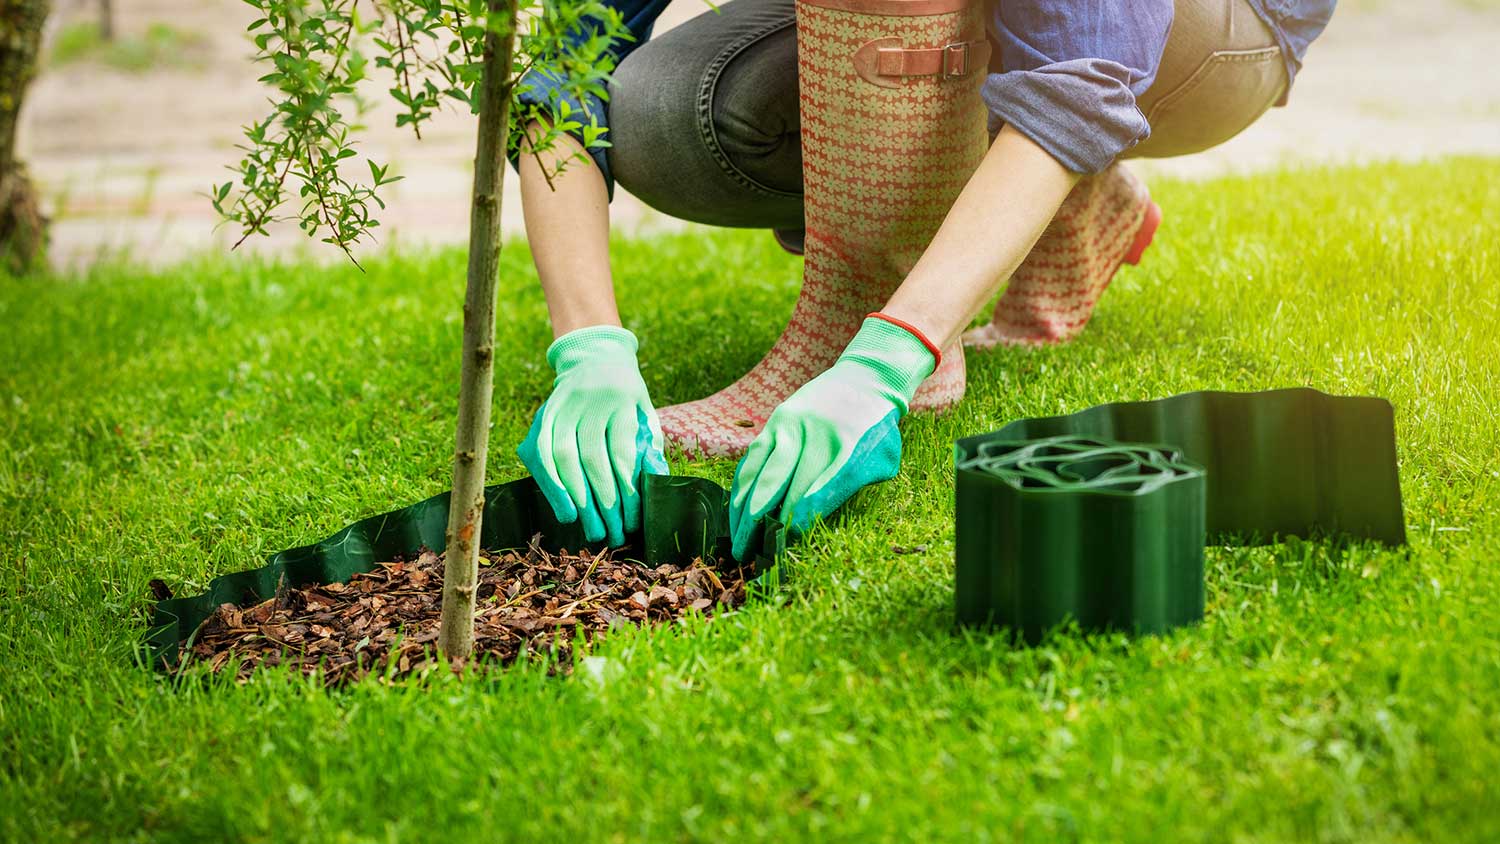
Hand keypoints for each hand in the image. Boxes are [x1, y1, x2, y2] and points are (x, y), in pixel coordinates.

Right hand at [518, 325, 667, 545]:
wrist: (595, 357)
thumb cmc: (627, 396)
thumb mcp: (646, 414)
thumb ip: (649, 446)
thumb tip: (653, 483)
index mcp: (622, 400)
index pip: (622, 453)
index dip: (626, 492)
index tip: (632, 522)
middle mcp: (589, 401)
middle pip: (592, 460)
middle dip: (601, 503)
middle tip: (611, 535)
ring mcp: (561, 406)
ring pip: (562, 458)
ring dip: (575, 499)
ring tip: (588, 529)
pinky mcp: (543, 414)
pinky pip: (540, 453)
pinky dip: (551, 484)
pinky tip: (565, 509)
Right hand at [728, 316, 936, 558]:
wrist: (865, 378)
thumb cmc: (877, 430)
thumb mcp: (882, 459)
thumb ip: (851, 487)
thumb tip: (810, 519)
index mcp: (845, 448)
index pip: (814, 493)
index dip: (797, 521)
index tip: (783, 544)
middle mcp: (813, 435)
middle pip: (779, 486)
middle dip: (760, 524)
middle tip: (746, 554)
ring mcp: (790, 426)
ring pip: (758, 472)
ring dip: (742, 510)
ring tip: (735, 540)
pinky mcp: (776, 421)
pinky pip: (753, 458)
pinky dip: (742, 486)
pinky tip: (735, 510)